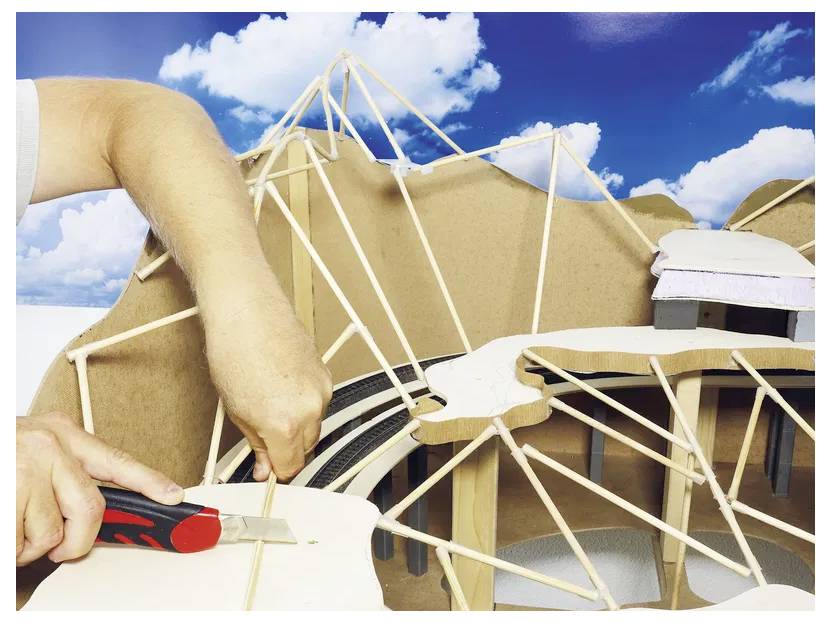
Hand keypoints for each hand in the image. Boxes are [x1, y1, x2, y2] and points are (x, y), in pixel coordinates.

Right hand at [16, 412, 183, 565]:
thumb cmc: (0, 455)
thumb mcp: (35, 446)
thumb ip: (66, 471)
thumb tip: (96, 510)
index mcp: (61, 434)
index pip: (116, 461)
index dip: (149, 482)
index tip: (173, 496)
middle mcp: (48, 447)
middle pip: (90, 509)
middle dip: (78, 540)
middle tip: (64, 548)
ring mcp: (24, 471)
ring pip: (50, 533)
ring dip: (31, 545)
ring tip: (14, 525)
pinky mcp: (4, 496)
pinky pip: (19, 545)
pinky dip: (13, 551)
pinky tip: (7, 531)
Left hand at [200, 285, 332, 482]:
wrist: (247, 310)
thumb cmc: (234, 351)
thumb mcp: (236, 409)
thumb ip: (256, 443)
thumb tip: (265, 466)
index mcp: (284, 424)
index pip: (290, 467)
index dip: (276, 470)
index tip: (268, 467)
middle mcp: (309, 410)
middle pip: (306, 448)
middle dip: (286, 447)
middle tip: (263, 435)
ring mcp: (321, 390)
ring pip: (314, 424)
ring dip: (297, 425)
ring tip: (270, 403)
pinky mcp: (325, 374)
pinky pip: (318, 402)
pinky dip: (304, 403)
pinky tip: (282, 387)